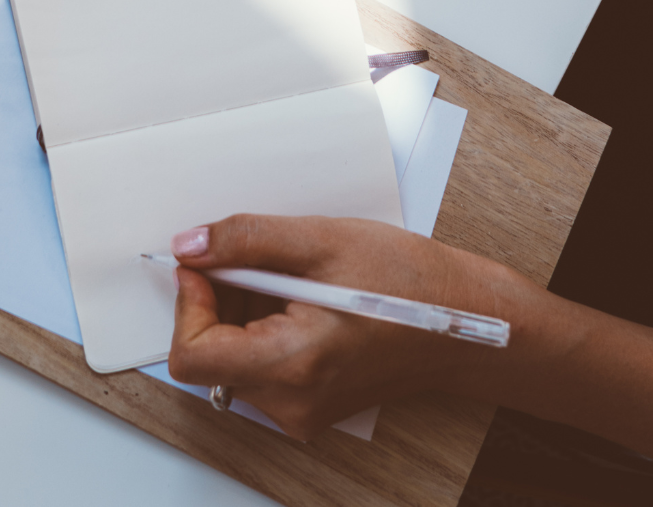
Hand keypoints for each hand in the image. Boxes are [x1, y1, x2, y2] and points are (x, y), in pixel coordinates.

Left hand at [166, 214, 523, 439]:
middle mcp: (290, 405)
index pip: (192, 354)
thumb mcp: (321, 241)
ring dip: (243, 309)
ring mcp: (299, 411)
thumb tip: (189, 245)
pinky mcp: (308, 406)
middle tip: (261, 259)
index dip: (190, 300)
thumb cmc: (408, 282)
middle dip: (220, 298)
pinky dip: (265, 325)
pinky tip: (302, 296)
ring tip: (293, 275)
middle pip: (210, 355)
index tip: (208, 261)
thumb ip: (245, 241)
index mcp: (291, 367)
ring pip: (233, 358)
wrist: (464, 322)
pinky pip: (260, 366)